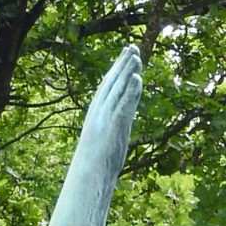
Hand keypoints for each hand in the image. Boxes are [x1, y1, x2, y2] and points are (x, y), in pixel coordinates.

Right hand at [76, 44, 142, 187]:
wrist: (88, 177)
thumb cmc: (96, 165)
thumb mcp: (104, 142)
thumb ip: (111, 130)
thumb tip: (115, 129)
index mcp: (96, 114)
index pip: (109, 88)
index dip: (118, 72)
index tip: (125, 58)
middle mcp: (100, 112)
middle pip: (113, 83)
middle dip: (122, 65)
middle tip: (132, 48)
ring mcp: (106, 118)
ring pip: (118, 90)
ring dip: (127, 72)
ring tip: (137, 57)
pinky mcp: (114, 126)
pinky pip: (124, 104)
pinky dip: (131, 90)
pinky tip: (137, 78)